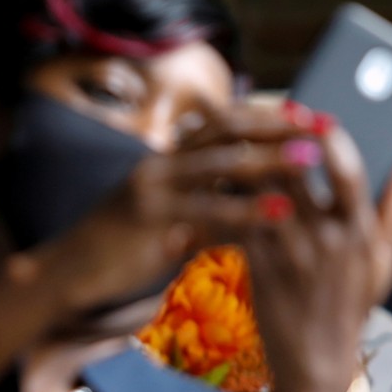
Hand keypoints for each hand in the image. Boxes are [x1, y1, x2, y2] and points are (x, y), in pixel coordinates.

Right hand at [0, 130, 304, 391]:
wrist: (68, 276)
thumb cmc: (120, 252)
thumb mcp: (165, 219)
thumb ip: (201, 202)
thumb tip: (247, 198)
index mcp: (166, 159)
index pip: (223, 123)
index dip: (266, 117)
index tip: (307, 115)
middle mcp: (160, 164)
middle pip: (227, 131)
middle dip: (278, 127)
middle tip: (323, 127)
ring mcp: (152, 190)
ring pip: (220, 164)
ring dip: (270, 160)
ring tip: (312, 160)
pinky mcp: (150, 221)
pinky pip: (207, 211)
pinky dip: (248, 210)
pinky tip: (280, 213)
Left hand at [236, 104, 391, 391]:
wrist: (316, 362)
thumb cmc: (352, 304)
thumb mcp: (383, 258)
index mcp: (361, 232)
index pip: (349, 172)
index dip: (329, 137)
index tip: (312, 112)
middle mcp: (327, 240)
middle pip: (295, 171)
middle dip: (274, 137)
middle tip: (256, 112)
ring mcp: (291, 254)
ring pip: (259, 192)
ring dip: (241, 162)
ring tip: (227, 139)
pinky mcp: (258, 267)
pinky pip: (236, 221)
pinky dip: (224, 199)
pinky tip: (213, 182)